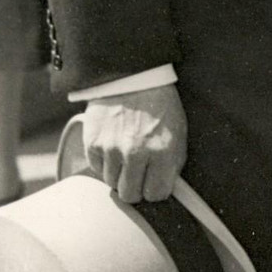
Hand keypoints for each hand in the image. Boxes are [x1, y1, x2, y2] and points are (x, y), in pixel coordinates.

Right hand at [83, 85, 187, 203]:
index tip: (155, 181)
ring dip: (119, 173)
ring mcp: (112, 148)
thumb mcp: (178, 131)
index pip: (157, 194)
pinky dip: (104, 161)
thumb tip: (166, 190)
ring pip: (112, 183)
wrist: (133, 76)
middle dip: (136, 187)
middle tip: (139, 171)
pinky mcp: (93, 143)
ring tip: (127, 152)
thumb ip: (173, 163)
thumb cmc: (160, 105)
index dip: (156, 189)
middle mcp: (137, 152)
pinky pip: (97, 169)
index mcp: (163, 150)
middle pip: (131, 195)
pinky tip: (113, 143)